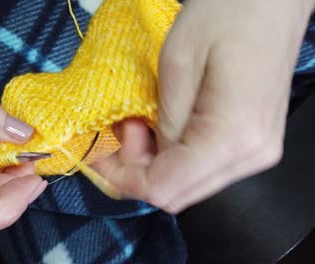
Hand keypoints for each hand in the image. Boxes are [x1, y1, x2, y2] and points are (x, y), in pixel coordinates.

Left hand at [94, 0, 314, 213]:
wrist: (271, 0)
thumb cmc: (225, 16)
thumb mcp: (177, 65)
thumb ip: (163, 123)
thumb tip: (148, 158)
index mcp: (232, 138)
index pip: (164, 188)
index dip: (123, 176)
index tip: (102, 148)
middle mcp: (251, 156)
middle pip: (177, 194)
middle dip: (137, 170)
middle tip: (123, 128)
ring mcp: (256, 152)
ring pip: (188, 184)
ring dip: (154, 163)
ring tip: (140, 123)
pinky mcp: (253, 143)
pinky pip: (203, 167)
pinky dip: (174, 155)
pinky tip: (162, 126)